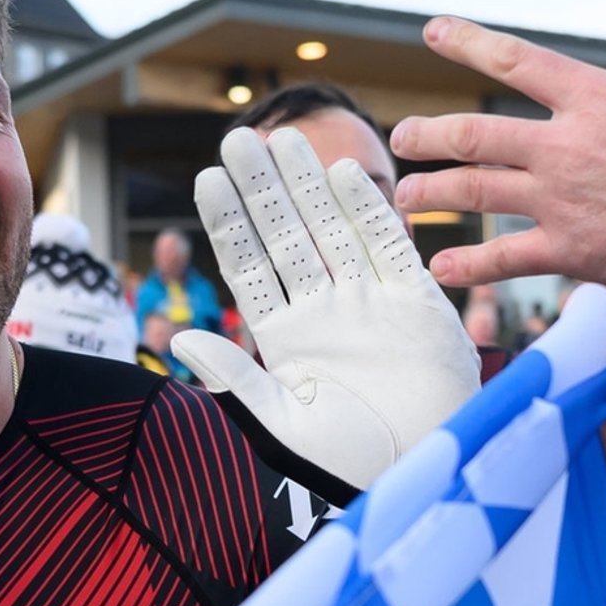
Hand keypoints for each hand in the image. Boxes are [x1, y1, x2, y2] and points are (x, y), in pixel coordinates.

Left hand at [175, 126, 480, 488]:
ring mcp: (368, 301)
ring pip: (331, 230)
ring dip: (308, 185)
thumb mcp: (282, 425)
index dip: (228, 222)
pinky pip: (387, 245)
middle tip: (238, 138)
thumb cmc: (350, 460)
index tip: (206, 179)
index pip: (248, 268)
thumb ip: (236, 380)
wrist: (425, 467)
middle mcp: (324, 312)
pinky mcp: (415, 300)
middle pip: (286, 236)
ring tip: (284, 137)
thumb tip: (180, 340)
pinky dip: (367, 210)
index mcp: (286, 338)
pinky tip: (344, 171)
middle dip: (261, 188)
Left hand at [390, 0, 605, 291]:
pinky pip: (506, 259)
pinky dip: (469, 263)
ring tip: (405, 196)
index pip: (515, 58)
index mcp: (597, 96)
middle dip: (428, 134)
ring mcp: (565, 199)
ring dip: (433, 192)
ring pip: (476, 191)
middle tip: (402, 138)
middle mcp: (568, 145)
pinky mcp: (575, 249)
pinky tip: (442, 266)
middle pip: (474, 132)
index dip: (467, 41)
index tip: (432, 32)